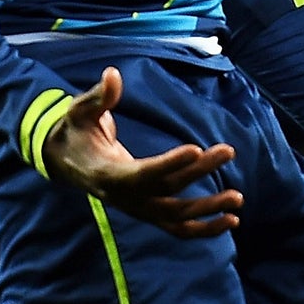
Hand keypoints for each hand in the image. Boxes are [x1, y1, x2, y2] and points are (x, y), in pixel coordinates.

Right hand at [40, 68, 243, 237]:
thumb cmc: (76, 131)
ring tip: (237, 198)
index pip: (143, 173)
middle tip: (227, 150)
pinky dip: (204, 228)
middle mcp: (125, 198)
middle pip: (167, 190)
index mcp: (107, 174)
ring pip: (176, 217)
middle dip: (199, 172)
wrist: (67, 162)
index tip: (196, 148)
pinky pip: (178, 228)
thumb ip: (99, 96)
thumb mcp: (79, 110)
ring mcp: (138, 210)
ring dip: (208, 209)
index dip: (169, 163)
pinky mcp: (148, 213)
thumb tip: (113, 74)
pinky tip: (231, 221)